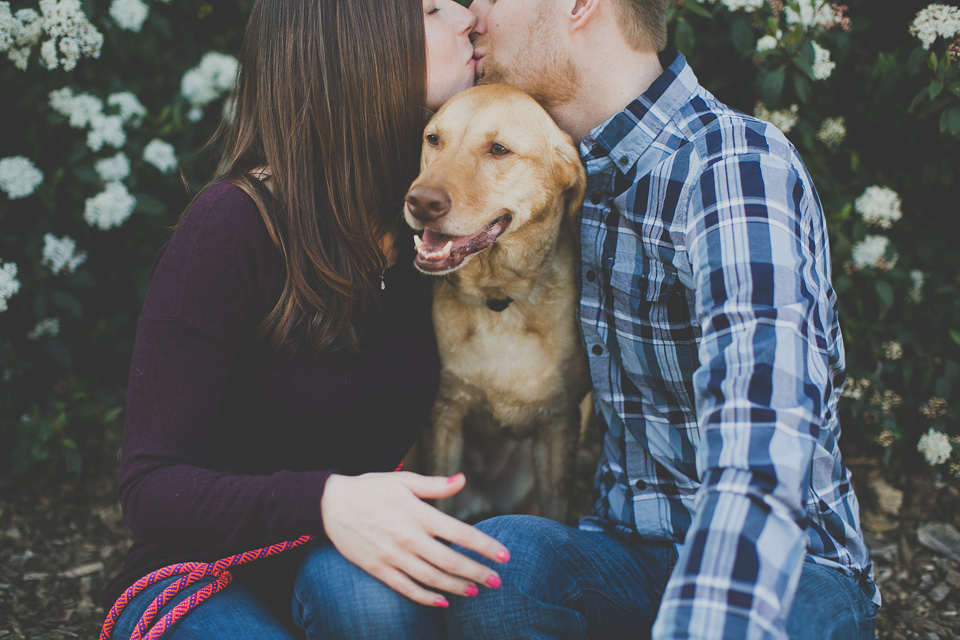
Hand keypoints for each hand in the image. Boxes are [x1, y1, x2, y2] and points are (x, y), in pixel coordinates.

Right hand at [320, 471, 509, 606]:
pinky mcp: (378, 568)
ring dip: (457, 587)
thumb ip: (435, 485)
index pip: (460, 534)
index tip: (504, 556)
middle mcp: (408, 537)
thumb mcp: (403, 480)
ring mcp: (393, 556)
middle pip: (451, 562)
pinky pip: (407, 588)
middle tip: (497, 582)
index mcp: (418, 514)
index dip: (485, 547)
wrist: (330, 504)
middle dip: (478, 573)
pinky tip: (443, 601)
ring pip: (432, 579)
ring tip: (476, 591)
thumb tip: (462, 479)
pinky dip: (427, 598)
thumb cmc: (371, 488)